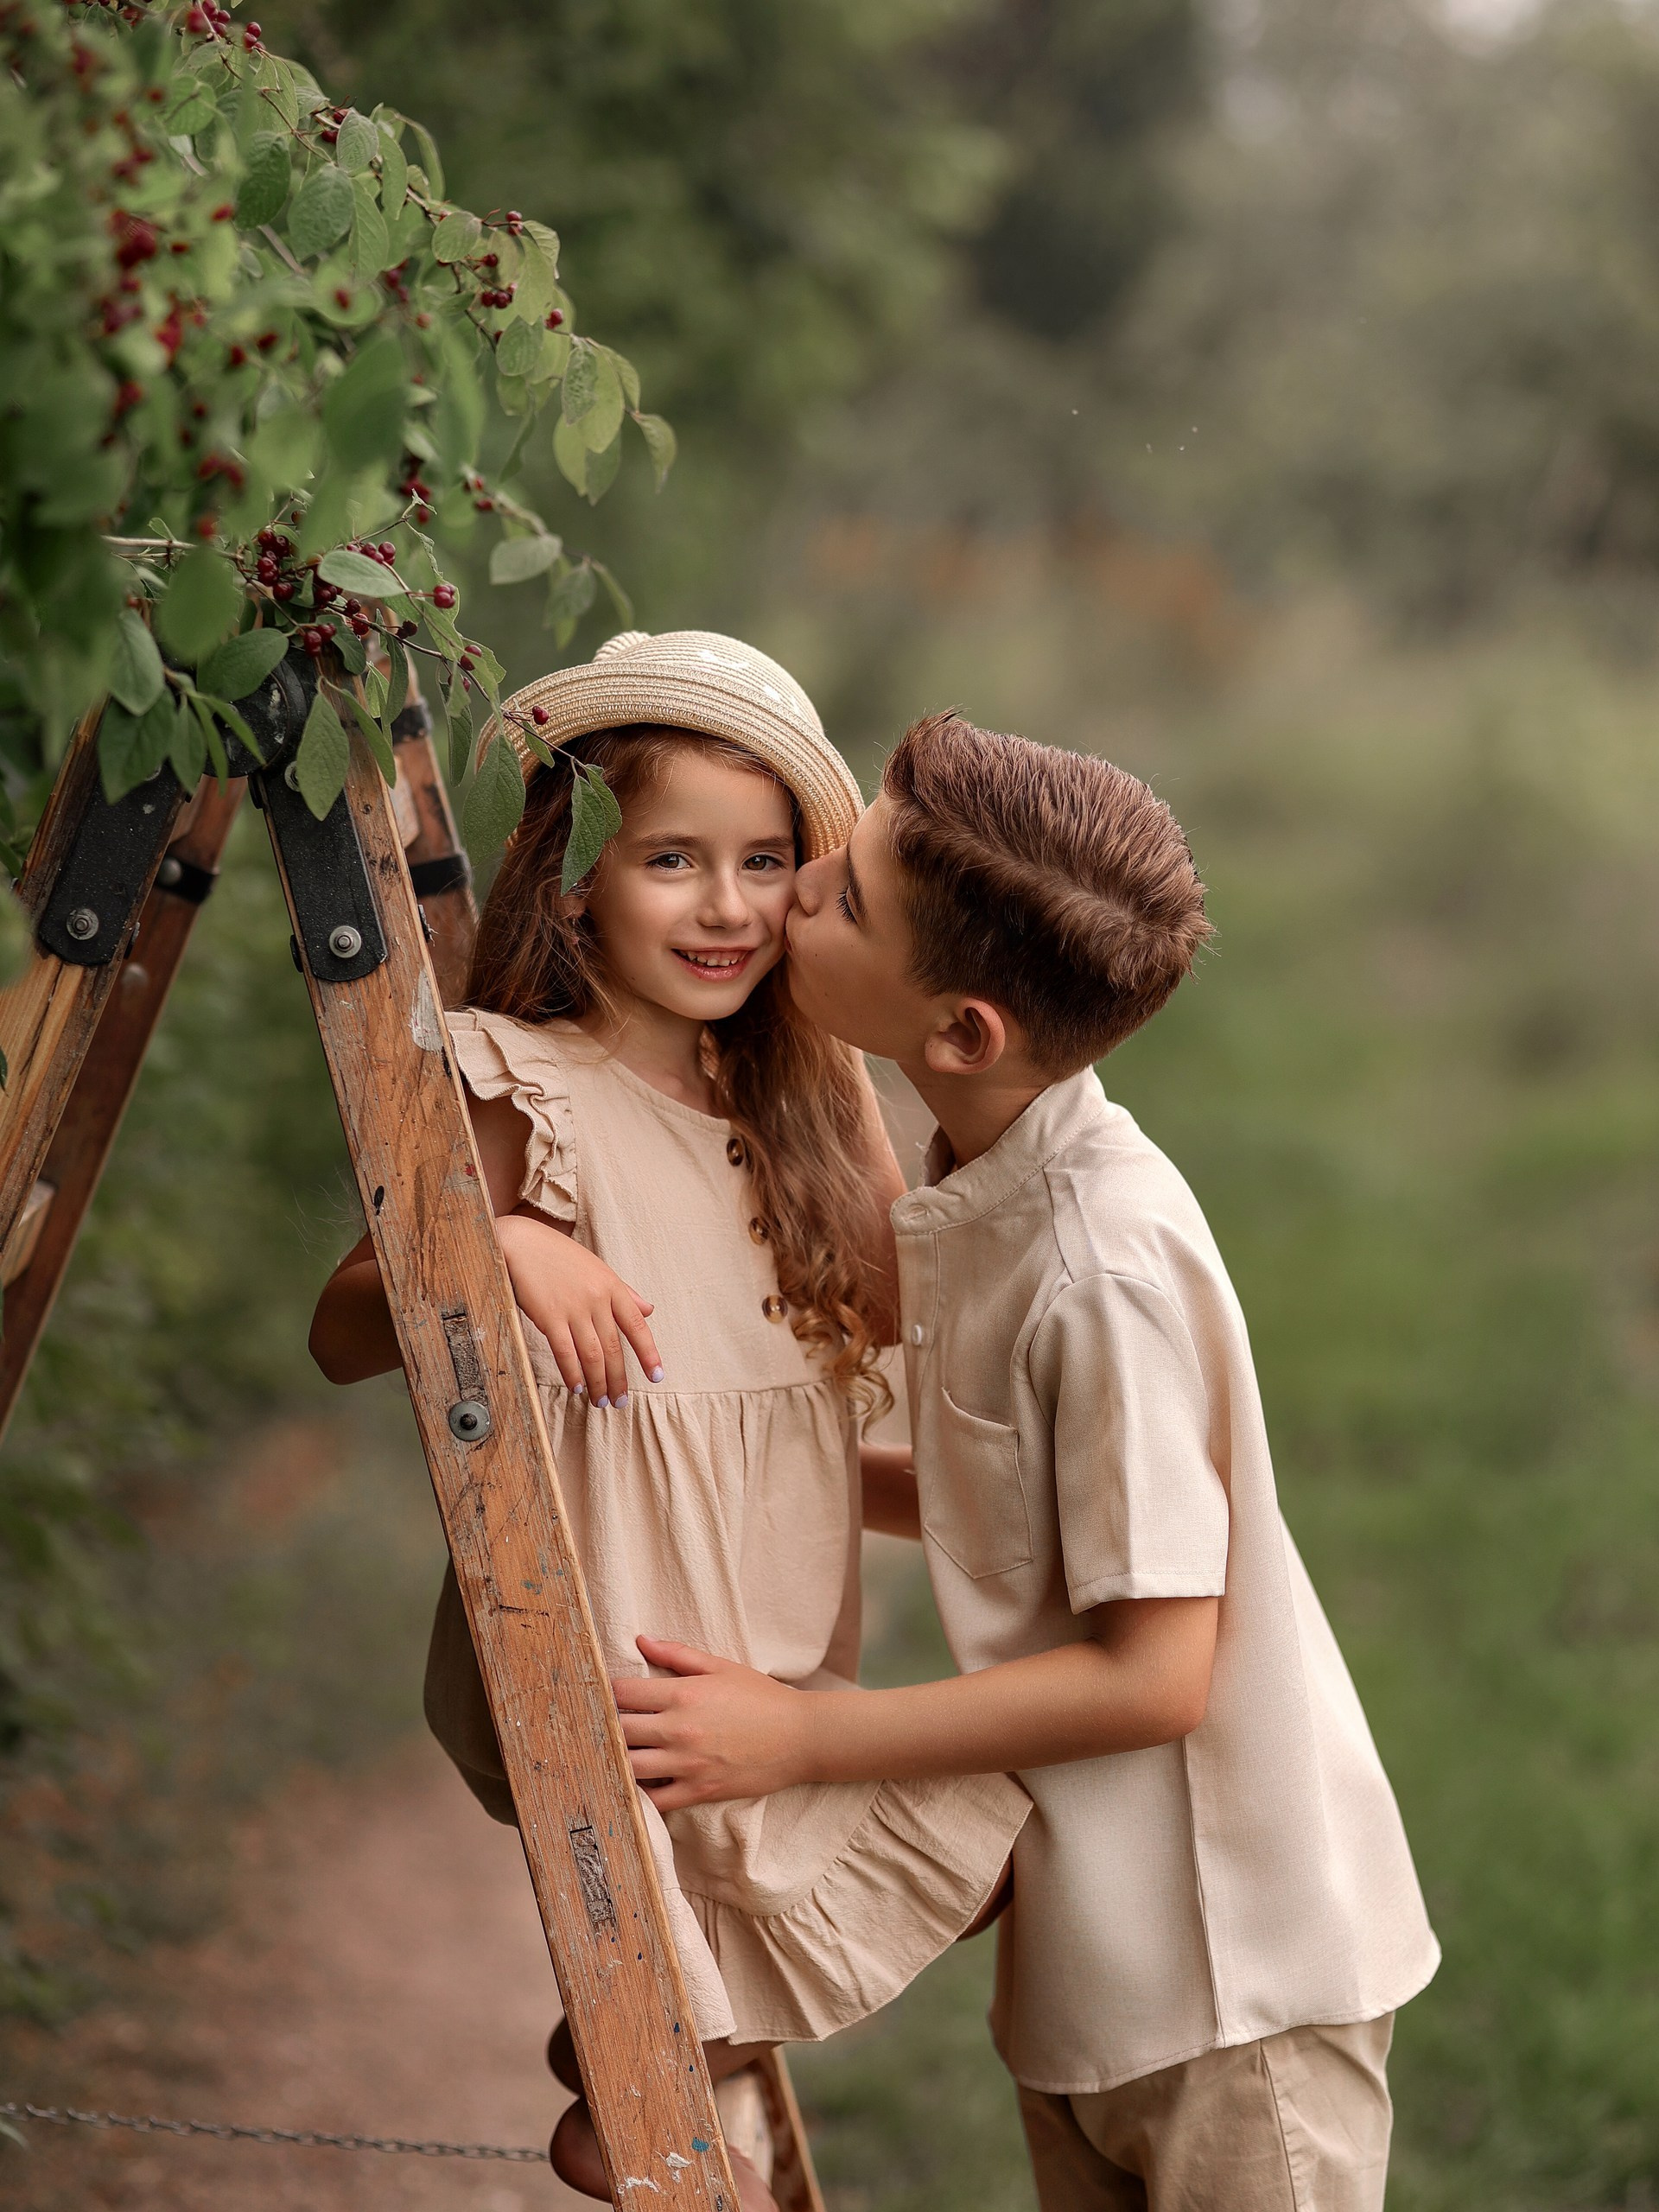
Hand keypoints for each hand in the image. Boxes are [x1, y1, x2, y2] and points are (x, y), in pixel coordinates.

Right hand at [495, 1213, 661, 1404]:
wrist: (522, 1243)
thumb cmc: (559, 1256)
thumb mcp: (597, 1268)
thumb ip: (624, 1291)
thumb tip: (649, 1311)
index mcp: (612, 1286)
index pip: (637, 1327)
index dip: (649, 1354)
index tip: (656, 1376)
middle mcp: (597, 1299)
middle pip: (614, 1348)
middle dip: (619, 1379)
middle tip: (621, 1401)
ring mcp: (573, 1308)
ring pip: (592, 1355)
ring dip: (598, 1383)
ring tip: (600, 1401)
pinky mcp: (549, 1316)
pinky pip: (566, 1353)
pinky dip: (573, 1373)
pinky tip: (577, 1386)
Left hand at [614, 1636, 816, 1808]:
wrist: (800, 1737)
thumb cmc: (762, 1698)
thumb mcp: (722, 1667)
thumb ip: (678, 1654)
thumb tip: (641, 1640)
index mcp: (683, 1694)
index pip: (623, 1693)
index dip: (606, 1692)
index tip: (601, 1694)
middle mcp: (679, 1730)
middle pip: (619, 1731)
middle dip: (606, 1726)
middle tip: (601, 1725)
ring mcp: (688, 1764)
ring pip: (629, 1767)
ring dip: (617, 1760)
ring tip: (615, 1753)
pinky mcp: (699, 1792)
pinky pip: (655, 1801)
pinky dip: (641, 1794)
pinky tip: (638, 1783)